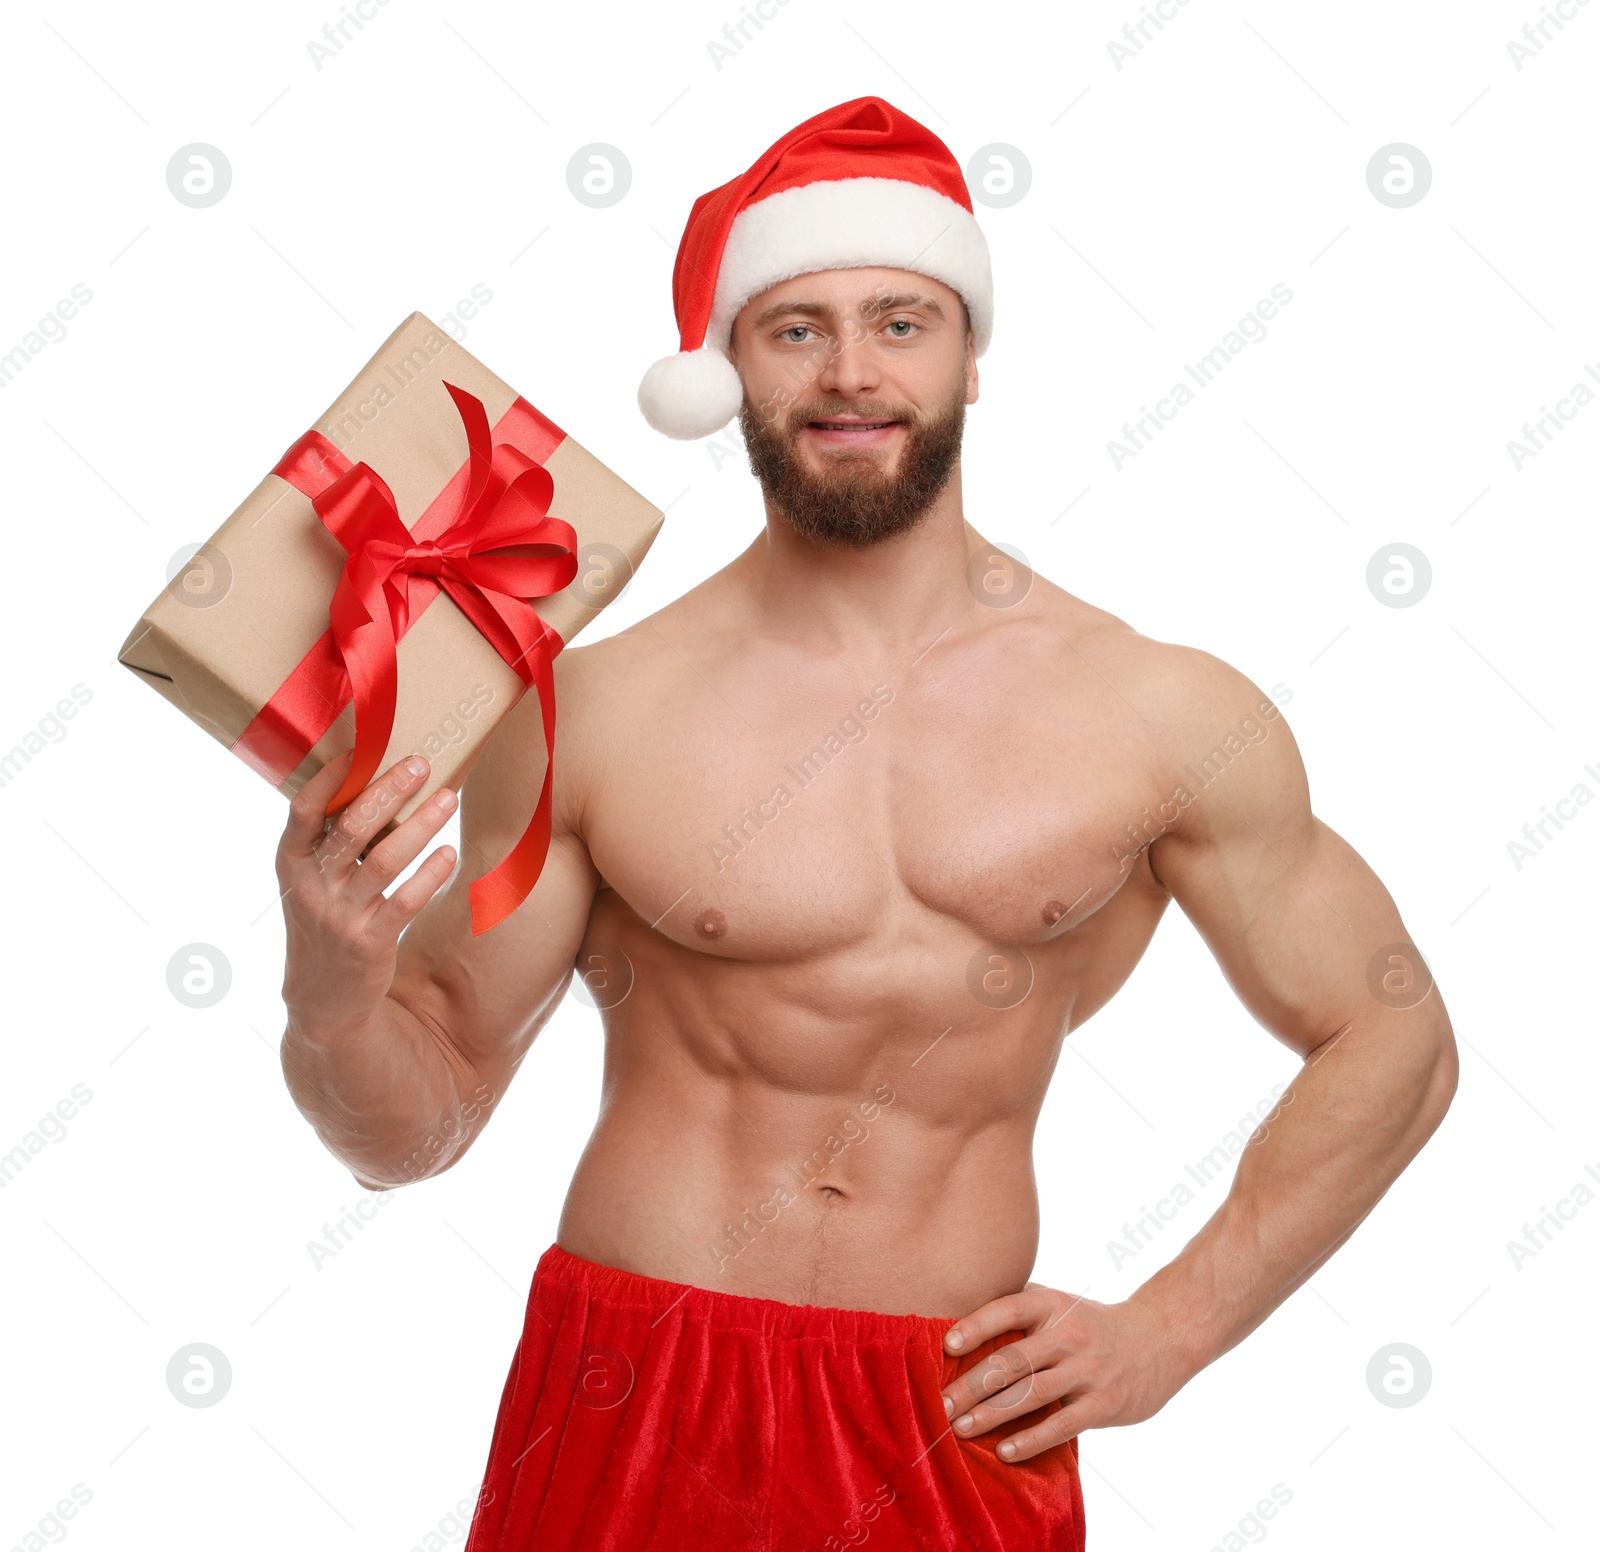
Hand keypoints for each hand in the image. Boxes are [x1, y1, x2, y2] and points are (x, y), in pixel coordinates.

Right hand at [276, 748, 459, 1034]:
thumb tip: (372, 781)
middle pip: (351, 828)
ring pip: (384, 861)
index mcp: (291, 863)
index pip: (304, 811)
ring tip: (448, 799)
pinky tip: (450, 853)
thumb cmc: (325, 920)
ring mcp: (340, 916)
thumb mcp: (311, 881)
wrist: (322, 1000)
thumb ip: (330, 841)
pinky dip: (429, 876)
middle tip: (422, 764)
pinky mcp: (370, 942)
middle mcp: (312, 886)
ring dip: (420, 826)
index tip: (361, 747)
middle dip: (389, 791)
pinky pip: (404, 902)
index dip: (330, 778)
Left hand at [938, 1284, 1190, 1463]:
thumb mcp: (1059, 1305)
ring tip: (961, 1429)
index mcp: (1052, 1304)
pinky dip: (1030, 1439)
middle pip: (1011, 1360)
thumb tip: (959, 1333)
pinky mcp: (1104, 1403)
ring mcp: (1088, 1369)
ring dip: (991, 1414)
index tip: (946, 1346)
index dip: (975, 1325)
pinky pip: (1061, 1425)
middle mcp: (1068, 1334)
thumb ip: (1020, 1312)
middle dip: (971, 1385)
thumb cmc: (1090, 1325)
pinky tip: (1005, 1451)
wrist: (1159, 1339)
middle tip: (941, 1404)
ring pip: (1030, 1394)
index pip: (1007, 1309)